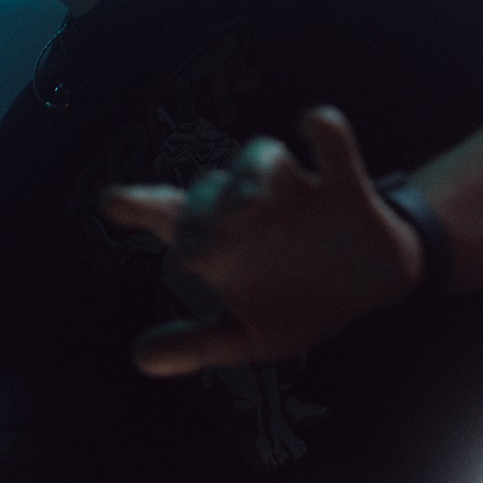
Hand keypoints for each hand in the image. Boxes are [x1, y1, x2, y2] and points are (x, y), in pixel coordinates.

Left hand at [100, 106, 423, 375]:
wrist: (369, 292)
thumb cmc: (295, 305)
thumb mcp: (247, 335)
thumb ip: (196, 345)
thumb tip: (141, 359)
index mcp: (220, 239)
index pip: (168, 215)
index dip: (139, 205)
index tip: (112, 202)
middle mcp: (249, 206)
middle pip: (211, 190)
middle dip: (200, 211)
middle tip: (196, 247)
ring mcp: (296, 192)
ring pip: (261, 158)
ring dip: (250, 174)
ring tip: (246, 204)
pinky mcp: (343, 188)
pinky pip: (334, 147)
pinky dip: (325, 132)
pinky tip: (311, 122)